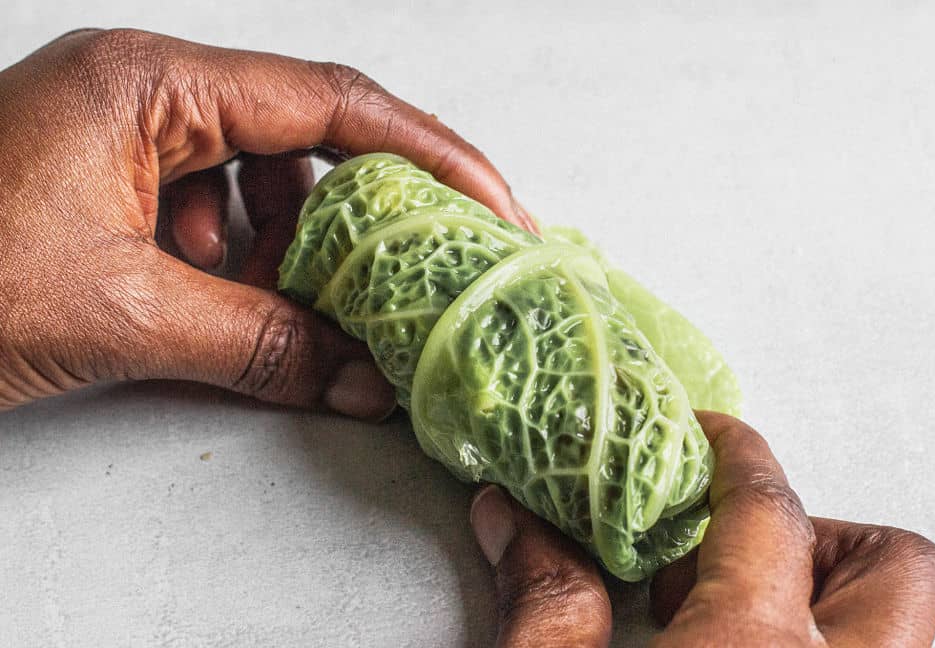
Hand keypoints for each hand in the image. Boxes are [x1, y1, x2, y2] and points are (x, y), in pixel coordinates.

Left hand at [0, 28, 536, 413]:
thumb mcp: (117, 312)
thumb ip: (256, 342)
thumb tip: (363, 379)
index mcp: (153, 84)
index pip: (332, 105)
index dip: (431, 154)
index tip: (495, 204)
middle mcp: (151, 99)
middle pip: (306, 147)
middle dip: (363, 224)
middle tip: (416, 284)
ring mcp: (131, 146)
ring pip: (262, 196)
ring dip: (295, 265)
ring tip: (305, 323)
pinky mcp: (115, 193)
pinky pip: (216, 227)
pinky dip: (244, 279)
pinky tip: (237, 321)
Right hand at [469, 412, 934, 646]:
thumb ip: (543, 606)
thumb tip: (519, 525)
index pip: (763, 507)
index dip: (734, 453)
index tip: (710, 436)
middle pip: (897, 565)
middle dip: (827, 535)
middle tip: (749, 544)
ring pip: (904, 627)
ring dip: (834, 601)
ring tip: (749, 614)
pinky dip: (824, 645)